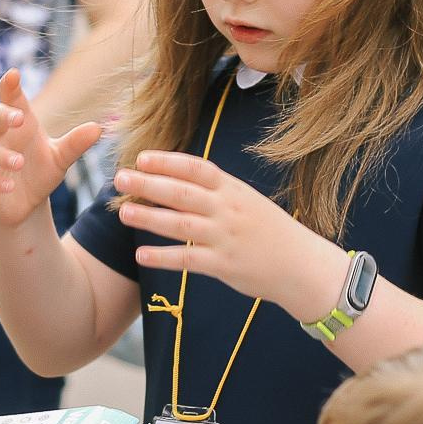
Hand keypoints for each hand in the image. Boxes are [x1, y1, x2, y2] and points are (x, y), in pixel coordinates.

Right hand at [0, 68, 103, 235]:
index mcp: (19, 124)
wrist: (26, 205)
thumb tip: (98, 128)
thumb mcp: (60, 158)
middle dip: (3, 114)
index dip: (9, 86)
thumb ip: (75, 143)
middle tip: (19, 118)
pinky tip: (9, 186)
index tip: (14, 74)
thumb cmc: (40, 172)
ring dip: (2, 155)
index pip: (11, 99)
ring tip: (20, 162)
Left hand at [114, 150, 349, 323]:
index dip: (167, 161)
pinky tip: (140, 255)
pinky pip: (187, 259)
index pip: (196, 168)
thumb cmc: (270, 232)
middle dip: (148, 184)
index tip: (141, 157)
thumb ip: (216, 192)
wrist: (302, 266)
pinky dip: (162, 257)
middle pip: (181, 192)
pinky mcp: (224, 265)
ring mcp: (225, 237)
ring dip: (149, 217)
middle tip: (120, 179)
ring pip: (180, 224)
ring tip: (123, 212)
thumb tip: (178, 179)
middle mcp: (228, 209)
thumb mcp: (248, 201)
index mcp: (233, 190)